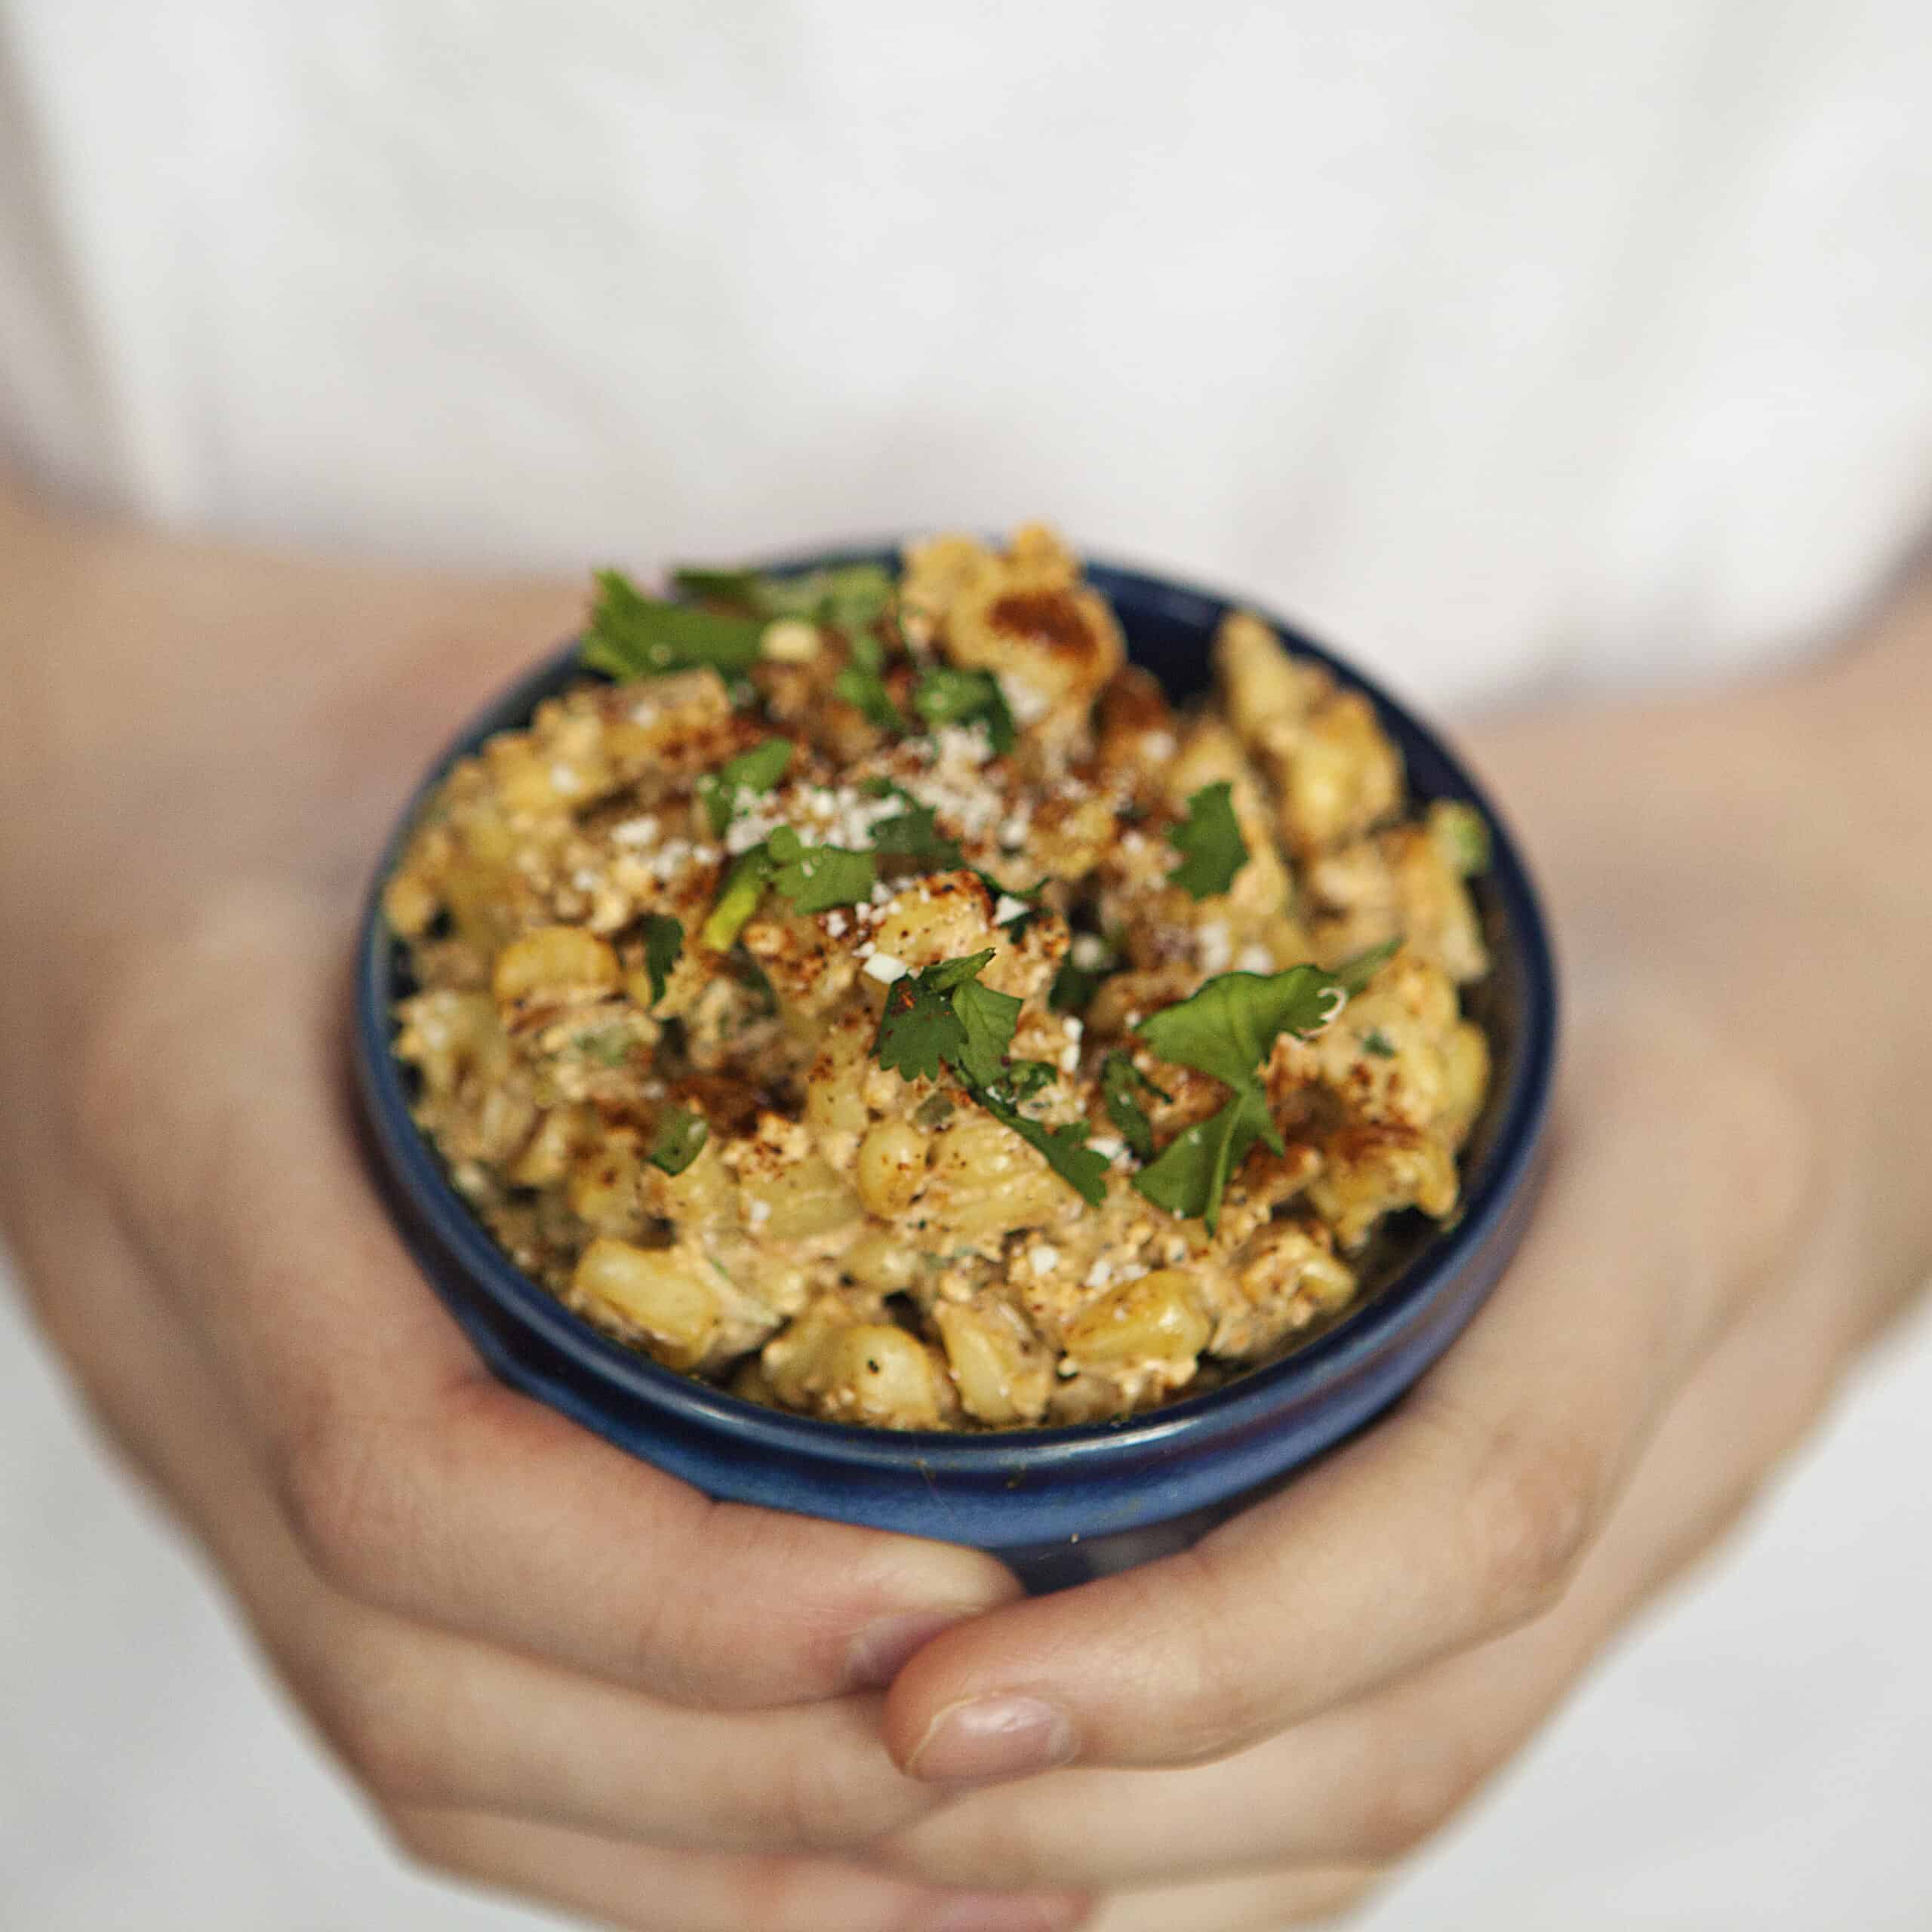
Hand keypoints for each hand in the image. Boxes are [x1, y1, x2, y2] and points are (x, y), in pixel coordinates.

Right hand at [0, 483, 1088, 1931]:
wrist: (64, 773)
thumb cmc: (297, 722)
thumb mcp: (476, 696)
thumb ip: (705, 739)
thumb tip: (1030, 766)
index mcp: (203, 1124)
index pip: (401, 1459)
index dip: (669, 1584)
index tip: (935, 1605)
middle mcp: (193, 1335)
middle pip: (426, 1680)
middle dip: (736, 1778)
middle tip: (1030, 1777)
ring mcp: (219, 1431)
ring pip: (428, 1746)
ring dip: (707, 1860)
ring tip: (989, 1886)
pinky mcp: (283, 1460)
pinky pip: (434, 1702)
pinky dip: (636, 1818)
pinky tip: (840, 1839)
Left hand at [850, 594, 1931, 1925]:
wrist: (1862, 928)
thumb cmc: (1656, 859)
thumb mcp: (1496, 842)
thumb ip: (1277, 919)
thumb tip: (951, 970)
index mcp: (1680, 1202)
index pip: (1474, 1506)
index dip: (1212, 1644)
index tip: (934, 1699)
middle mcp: (1678, 1410)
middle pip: (1412, 1721)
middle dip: (1111, 1799)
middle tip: (832, 1781)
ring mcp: (1647, 1509)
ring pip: (1407, 1780)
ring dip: (1137, 1858)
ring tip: (879, 1844)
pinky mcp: (1588, 1534)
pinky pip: (1412, 1736)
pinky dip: (1214, 1827)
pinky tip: (1024, 1833)